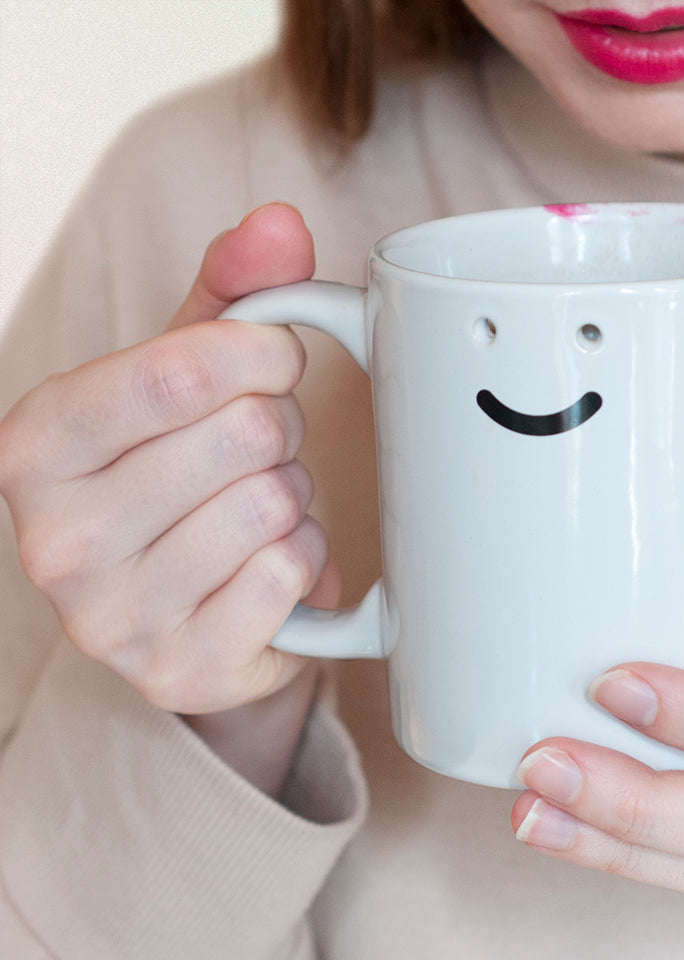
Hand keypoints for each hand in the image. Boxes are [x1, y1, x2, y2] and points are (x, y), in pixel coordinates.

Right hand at [0, 203, 333, 714]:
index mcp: (36, 445)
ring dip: (293, 496)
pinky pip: (292, 575)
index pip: (173, 370)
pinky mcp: (182, 669)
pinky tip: (268, 564)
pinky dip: (304, 557)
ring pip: (274, 506)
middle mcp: (55, 538)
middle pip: (240, 435)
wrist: (178, 605)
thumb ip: (229, 294)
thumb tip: (282, 222)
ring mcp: (114, 618)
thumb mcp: (182, 377)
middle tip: (258, 450)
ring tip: (256, 507)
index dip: (258, 354)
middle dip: (277, 430)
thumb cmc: (176, 473)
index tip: (276, 362)